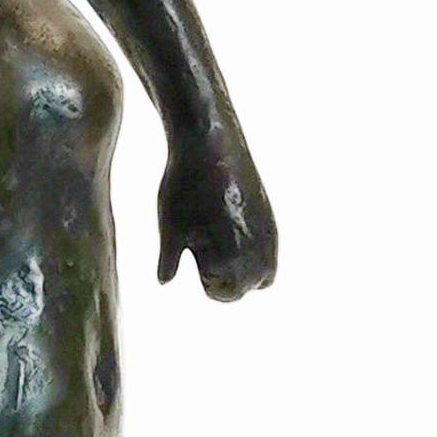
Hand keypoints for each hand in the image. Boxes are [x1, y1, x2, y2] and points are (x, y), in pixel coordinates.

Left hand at [157, 129, 277, 300]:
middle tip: (208, 242)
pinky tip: (233, 226)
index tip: (195, 249)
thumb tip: (164, 281)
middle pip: (244, 287)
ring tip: (221, 237)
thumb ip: (169, 261)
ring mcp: (270, 236)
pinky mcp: (273, 219)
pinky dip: (252, 250)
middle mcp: (258, 253)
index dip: (203, 277)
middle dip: (225, 275)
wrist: (211, 143)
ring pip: (262, 274)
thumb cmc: (184, 187)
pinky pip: (270, 253)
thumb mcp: (169, 229)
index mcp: (231, 260)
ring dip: (242, 266)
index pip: (222, 294)